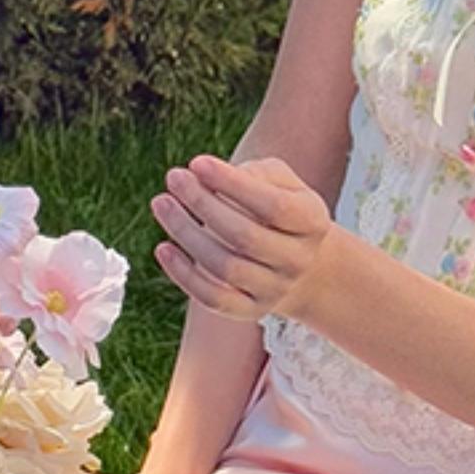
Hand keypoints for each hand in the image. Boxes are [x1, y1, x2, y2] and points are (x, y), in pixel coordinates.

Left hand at [149, 154, 333, 323]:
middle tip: (174, 178)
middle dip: (203, 204)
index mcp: (312, 222)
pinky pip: (214, 299)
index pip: (273, 206)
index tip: (197, 162)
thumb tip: (205, 176)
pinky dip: (184, 275)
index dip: (233, 184)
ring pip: (225, 267)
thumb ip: (253, 174)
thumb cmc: (280, 208)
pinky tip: (163, 248)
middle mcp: (298, 260)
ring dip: (186, 234)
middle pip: (244, 236)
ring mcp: (275, 290)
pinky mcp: (251, 310)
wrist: (300, 262)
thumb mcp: (281, 182)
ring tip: (162, 203)